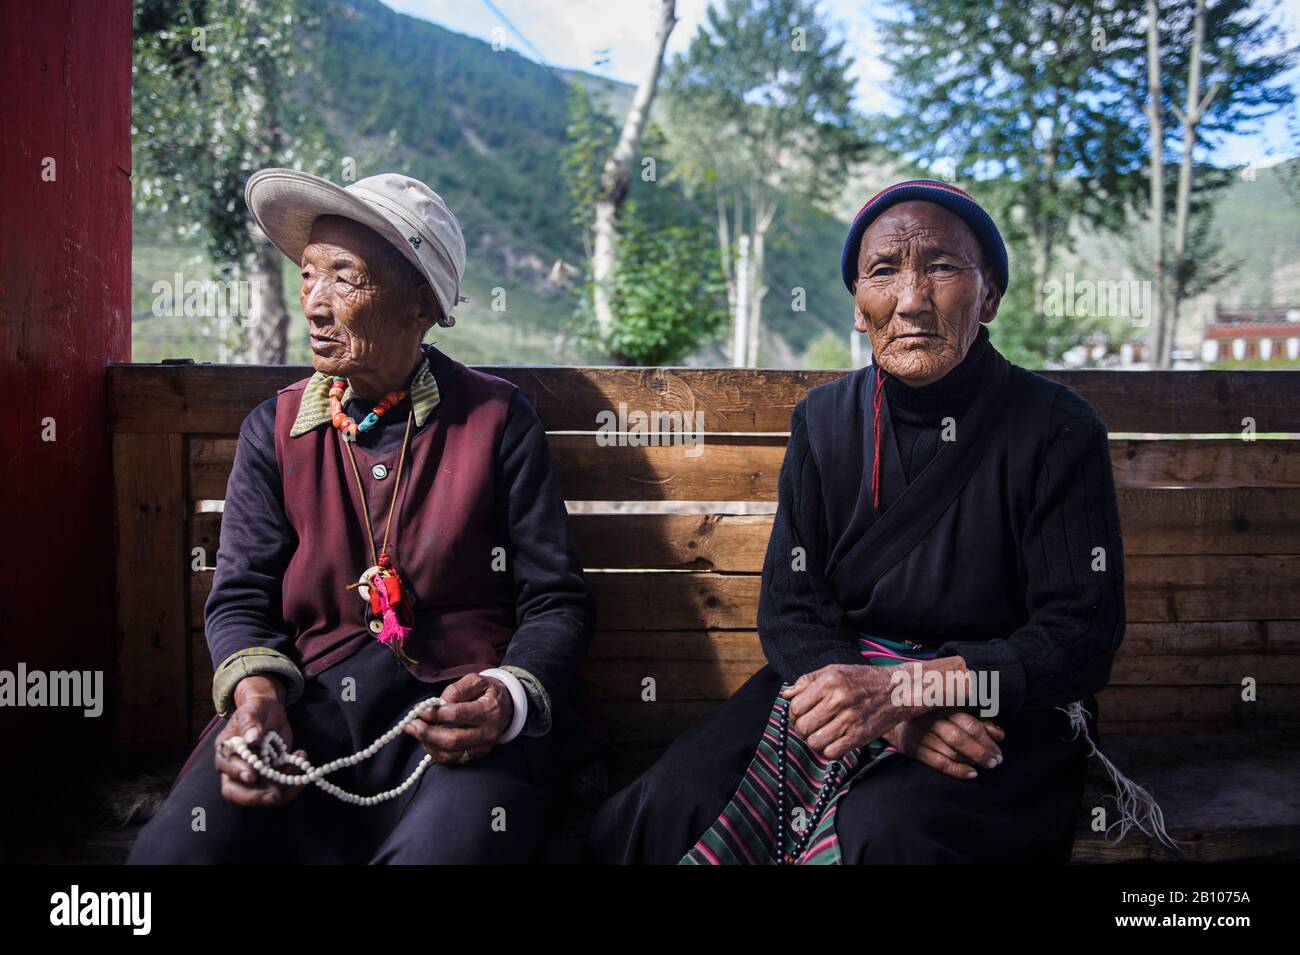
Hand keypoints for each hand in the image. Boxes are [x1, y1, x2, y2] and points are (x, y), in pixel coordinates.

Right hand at [213, 675, 306, 807]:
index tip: (252, 775)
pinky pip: (281, 787)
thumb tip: (252, 738)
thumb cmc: (256, 709)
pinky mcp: (272, 776)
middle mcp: (235, 768)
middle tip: (274, 795)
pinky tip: (302, 757)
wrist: (270, 712)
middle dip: (255, 797)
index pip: (225, 768)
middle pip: (236, 793)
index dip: (237, 773)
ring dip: (282, 787)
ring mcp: (254, 775)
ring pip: (262, 794)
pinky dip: (294, 780)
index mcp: (226, 751)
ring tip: (298, 765)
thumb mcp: (252, 709)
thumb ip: (250, 722)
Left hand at [403, 673, 513, 764]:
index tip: (420, 710)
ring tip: (417, 732)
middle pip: (453, 740)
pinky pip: (454, 759)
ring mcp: (484, 746)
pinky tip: (428, 740)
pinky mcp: (478, 754)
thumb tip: (440, 703)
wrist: (508, 706)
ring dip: (429, 745)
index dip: (436, 714)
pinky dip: (437, 752)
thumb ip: (458, 689)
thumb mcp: (476, 680)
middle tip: (411, 725)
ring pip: (451, 754)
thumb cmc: (488, 691)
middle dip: (428, 734)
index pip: (458, 715)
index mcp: (489, 710)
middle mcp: (488, 732)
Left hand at [780, 664, 902, 760]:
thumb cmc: (861, 679)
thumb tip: (785, 695)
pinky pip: (832, 753)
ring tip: (821, 734)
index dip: (794, 714)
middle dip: (802, 729)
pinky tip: (833, 741)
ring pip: (815, 743)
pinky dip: (828, 750)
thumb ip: (806, 681)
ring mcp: (850, 720)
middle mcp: (838, 700)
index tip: (802, 714)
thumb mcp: (833, 671)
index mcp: (828, 682)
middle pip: (802, 727)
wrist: (896, 690)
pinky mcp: (860, 736)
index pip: (795, 707)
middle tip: (810, 726)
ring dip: (814, 741)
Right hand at [884, 709, 1004, 779]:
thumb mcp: (956, 711)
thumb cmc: (936, 714)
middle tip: (995, 762)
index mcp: (943, 705)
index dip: (986, 738)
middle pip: (958, 738)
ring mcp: (920, 734)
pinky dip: (957, 770)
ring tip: (985, 766)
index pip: (968, 723)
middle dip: (980, 752)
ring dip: (971, 761)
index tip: (998, 751)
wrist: (897, 716)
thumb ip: (979, 721)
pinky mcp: (913, 748)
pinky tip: (972, 774)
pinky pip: (938, 763)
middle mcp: (929, 719)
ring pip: (949, 751)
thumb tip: (999, 734)